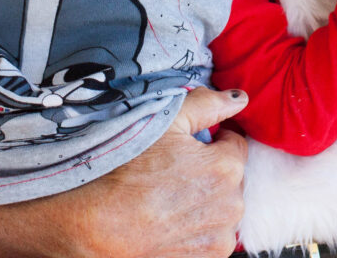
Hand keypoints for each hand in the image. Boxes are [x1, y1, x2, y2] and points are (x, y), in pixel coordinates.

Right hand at [0, 86, 248, 257]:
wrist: (97, 225)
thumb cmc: (127, 170)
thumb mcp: (165, 123)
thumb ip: (208, 104)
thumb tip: (239, 98)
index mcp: (228, 167)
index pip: (236, 143)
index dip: (215, 139)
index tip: (192, 143)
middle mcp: (232, 205)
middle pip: (231, 177)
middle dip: (210, 169)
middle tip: (174, 170)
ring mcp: (220, 237)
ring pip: (222, 207)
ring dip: (206, 199)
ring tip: (169, 196)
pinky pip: (211, 234)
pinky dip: (198, 226)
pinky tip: (170, 218)